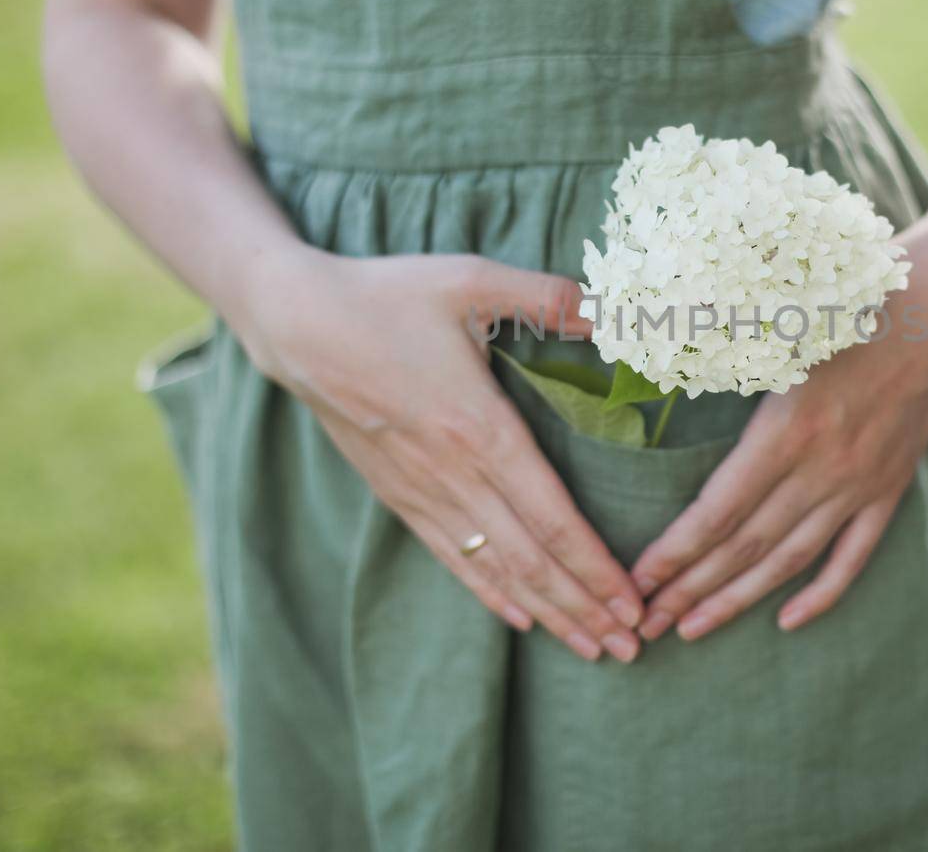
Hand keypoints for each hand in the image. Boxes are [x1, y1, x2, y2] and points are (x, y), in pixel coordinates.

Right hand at [237, 246, 644, 663]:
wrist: (294, 321)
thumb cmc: (387, 295)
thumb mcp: (472, 279)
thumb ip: (547, 296)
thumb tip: (616, 307)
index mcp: (478, 428)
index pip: (549, 516)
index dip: (593, 565)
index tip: (632, 602)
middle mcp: (451, 473)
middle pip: (529, 559)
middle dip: (583, 606)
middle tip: (631, 648)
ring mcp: (420, 490)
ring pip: (494, 568)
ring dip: (547, 611)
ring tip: (591, 647)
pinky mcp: (396, 494)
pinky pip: (451, 556)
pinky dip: (491, 592)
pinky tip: (522, 618)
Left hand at [629, 218, 927, 641]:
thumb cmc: (848, 303)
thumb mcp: (778, 322)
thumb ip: (719, 347)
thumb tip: (642, 351)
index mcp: (788, 428)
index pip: (719, 510)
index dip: (676, 553)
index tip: (637, 581)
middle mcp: (823, 468)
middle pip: (745, 546)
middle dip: (690, 590)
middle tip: (644, 626)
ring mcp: (859, 484)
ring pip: (790, 559)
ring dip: (738, 600)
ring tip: (691, 629)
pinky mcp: (889, 489)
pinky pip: (853, 556)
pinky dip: (821, 594)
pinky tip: (788, 622)